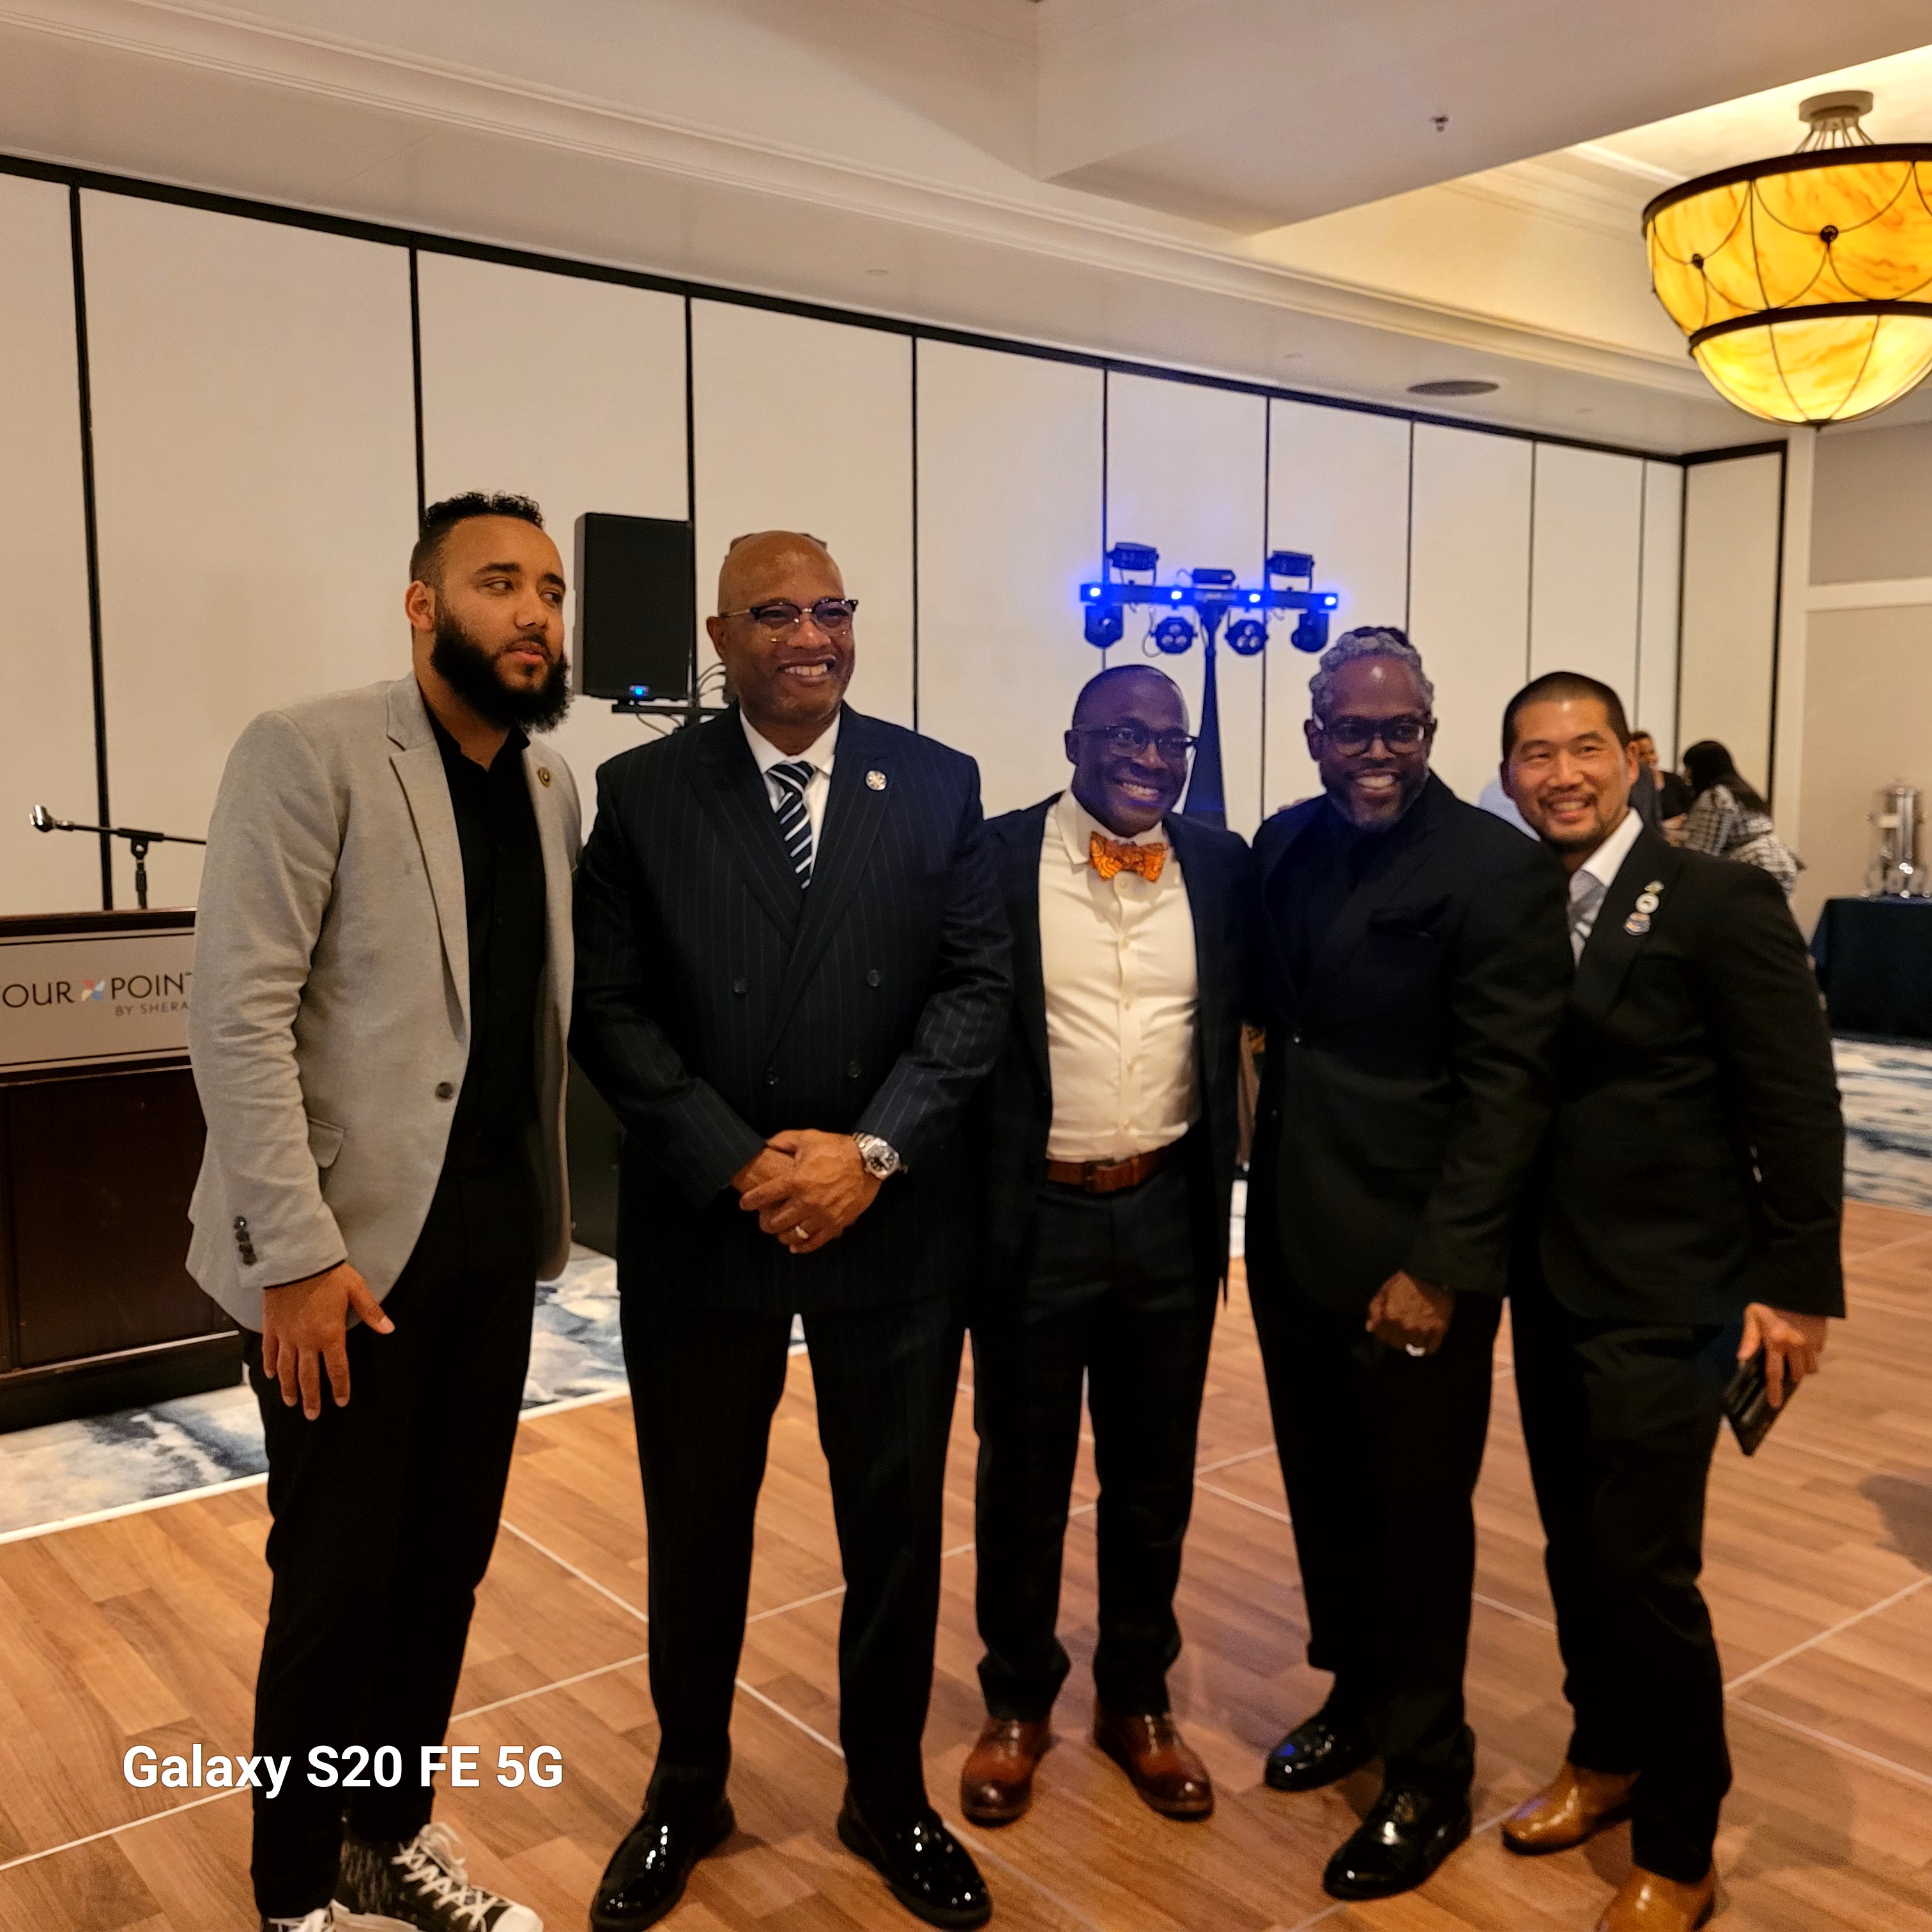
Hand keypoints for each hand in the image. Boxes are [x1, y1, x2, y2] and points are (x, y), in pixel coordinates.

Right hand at [261, 1262, 392, 1418]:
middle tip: (312, 1415)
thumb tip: (389, 1329)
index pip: (337, 1369)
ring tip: (291, 1403)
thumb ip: (372, 1313)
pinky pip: (269, 1351)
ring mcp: (286, 1335)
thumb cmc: (329, 1274)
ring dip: (289, 1388)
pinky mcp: (271, 1327)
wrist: (295, 1259)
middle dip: (311, 1397)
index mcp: (330, 1335)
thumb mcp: (356, 1290)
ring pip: (286, 1369)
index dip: (339, 1387)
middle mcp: (306, 1341)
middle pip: (308, 1376)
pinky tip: (271, 1376)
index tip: (340, 1402)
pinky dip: (269, 1365)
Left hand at [739, 1129, 881, 1253]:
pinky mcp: (836, 1223)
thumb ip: (783, 1141)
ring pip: (794, 1235)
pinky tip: (796, 1246)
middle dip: (766, 1223)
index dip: (750, 1201)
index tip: (744, 1204)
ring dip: (783, 1235)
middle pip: (776, 1221)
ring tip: (780, 1232)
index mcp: (796, 1180)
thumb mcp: (807, 1137)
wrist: (869, 1160)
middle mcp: (806, 1201)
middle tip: (764, 1221)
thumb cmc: (837, 1148)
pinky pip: (815, 1242)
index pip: (764, 1196)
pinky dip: (803, 1247)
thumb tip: (765, 1145)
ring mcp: (822, 1215)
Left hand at [1366, 1271, 1454, 1354]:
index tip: (1389, 1329)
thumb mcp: (1385, 1290)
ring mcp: (1422, 1330)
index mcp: (1389, 1315)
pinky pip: (1431, 1348)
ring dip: (1413, 1342)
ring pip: (1413, 1347)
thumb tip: (1370, 1328)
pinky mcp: (1438, 1331)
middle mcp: (1404, 1325)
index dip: (1384, 1333)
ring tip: (1416, 1333)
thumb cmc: (1407, 1280)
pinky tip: (1427, 1338)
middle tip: (1403, 1330)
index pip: (1381, 1336)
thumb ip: (1374, 1309)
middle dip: (1398, 1338)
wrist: (1433, 1274)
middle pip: (1397, 1344)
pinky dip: (1428, 1345)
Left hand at [1741, 1303, 1829, 1408]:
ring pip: (1811, 1367)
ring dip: (1802, 1367)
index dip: (1774, 1390)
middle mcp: (1796, 1345)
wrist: (1796, 1284)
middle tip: (1782, 1368)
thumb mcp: (1752, 1315)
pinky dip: (1810, 1352)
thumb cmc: (1769, 1300)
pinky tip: (1802, 1342)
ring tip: (1792, 1357)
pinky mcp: (1822, 1335)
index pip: (1775, 1373)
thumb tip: (1741, 1358)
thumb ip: (1749, 1338)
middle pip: (1797, 1374)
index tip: (1774, 1404)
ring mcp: (1811, 1341)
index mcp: (1776, 1341)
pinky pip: (1818, 1352)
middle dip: (1790, 1376)